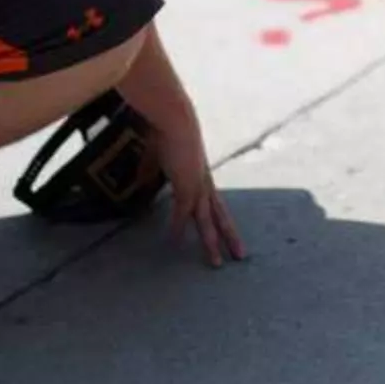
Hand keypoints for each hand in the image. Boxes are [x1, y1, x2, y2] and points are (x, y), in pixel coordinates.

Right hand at [152, 131, 245, 266]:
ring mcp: (197, 185)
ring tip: (218, 264)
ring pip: (208, 221)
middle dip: (230, 237)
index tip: (227, 234)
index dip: (220, 219)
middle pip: (221, 215)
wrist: (174, 120)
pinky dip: (177, 228)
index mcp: (201, 176)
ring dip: (212, 243)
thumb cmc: (167, 132)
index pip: (215, 204)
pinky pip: (182, 212)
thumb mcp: (159, 156)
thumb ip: (152, 170)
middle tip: (240, 256)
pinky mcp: (186, 185)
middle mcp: (204, 183)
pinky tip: (175, 243)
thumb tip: (143, 180)